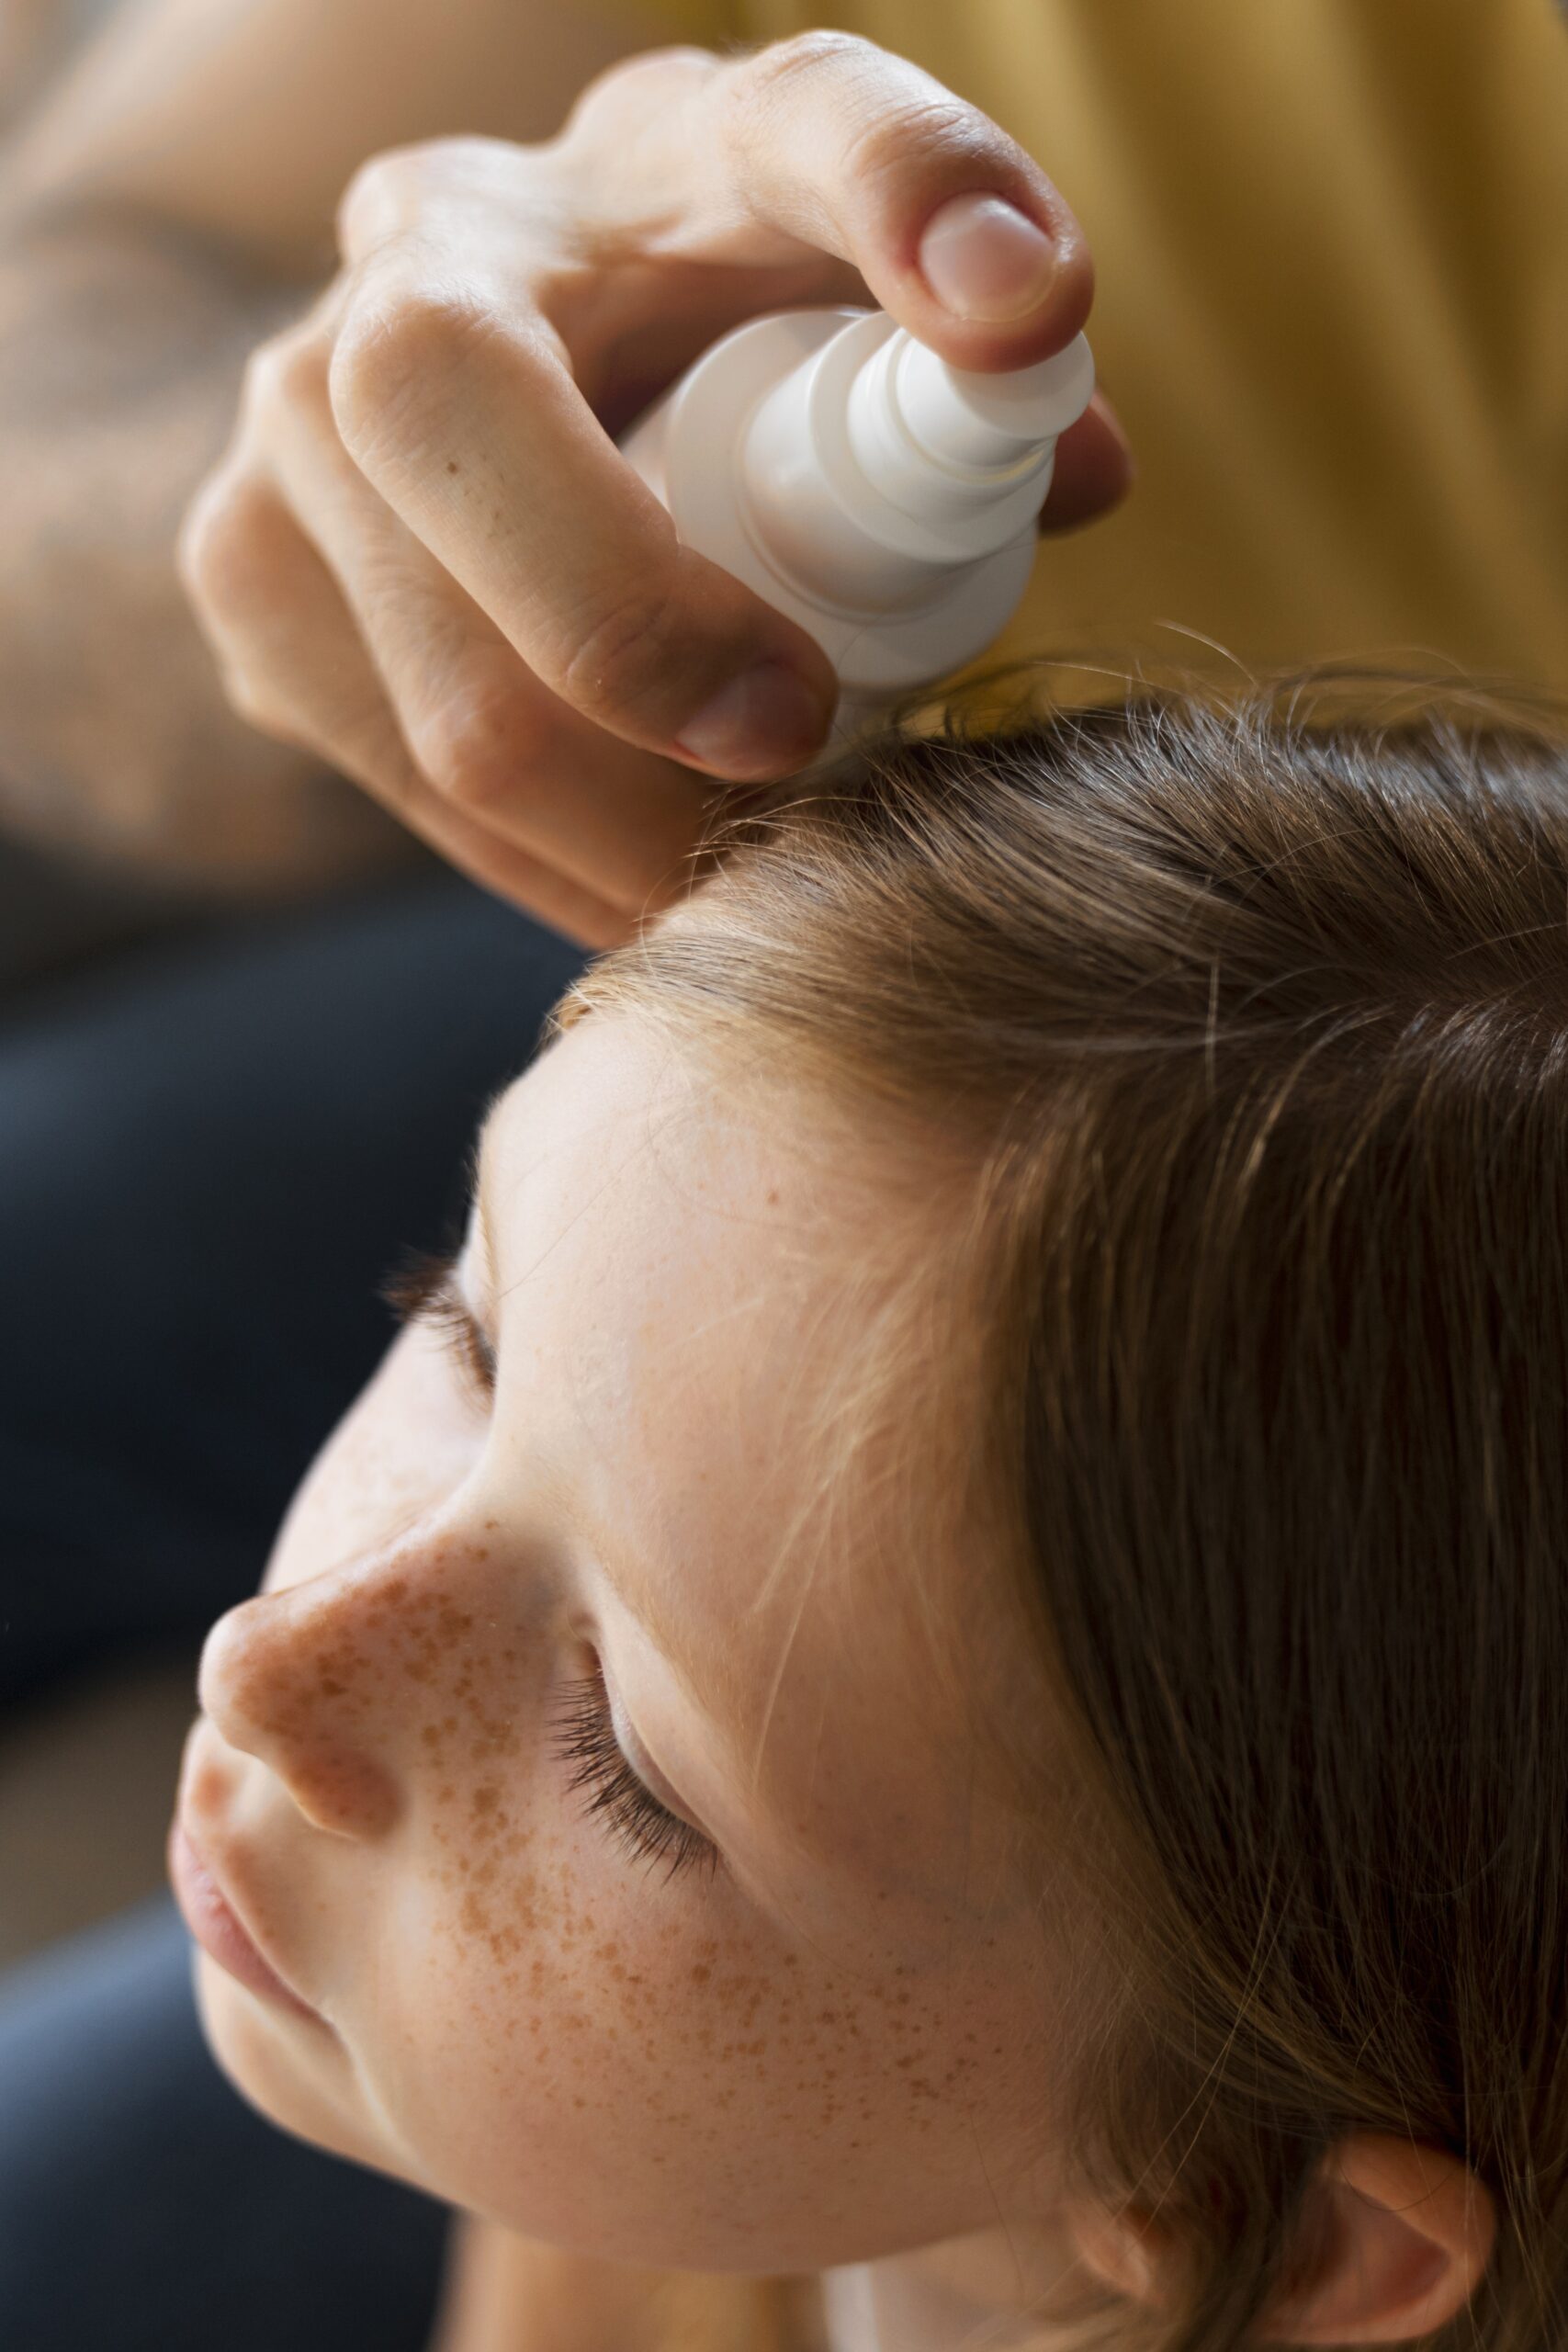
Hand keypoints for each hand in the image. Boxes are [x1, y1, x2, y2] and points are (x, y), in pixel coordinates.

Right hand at [178, 35, 1131, 945]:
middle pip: (451, 408)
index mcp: (650, 159)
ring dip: (628, 827)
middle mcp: (427, 246)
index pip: (795, 122)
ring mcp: (293, 414)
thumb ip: (983, 373)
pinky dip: (555, 869)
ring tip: (755, 885)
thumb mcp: (857, 332)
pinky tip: (649, 885)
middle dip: (645, 635)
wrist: (447, 389)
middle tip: (799, 756)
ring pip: (442, 678)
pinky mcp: (245, 577)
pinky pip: (410, 780)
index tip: (1016, 307)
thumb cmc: (718, 364)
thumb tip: (1079, 475)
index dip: (907, 195)